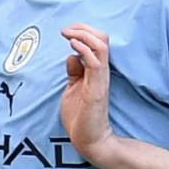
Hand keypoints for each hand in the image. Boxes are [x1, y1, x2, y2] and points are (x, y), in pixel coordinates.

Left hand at [60, 24, 114, 160]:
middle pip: (102, 38)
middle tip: (66, 30)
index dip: (84, 31)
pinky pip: (95, 63)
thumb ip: (74, 72)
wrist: (89, 139)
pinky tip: (73, 48)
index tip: (66, 31)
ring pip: (101, 46)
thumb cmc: (81, 116)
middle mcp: (101, 71)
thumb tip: (71, 56)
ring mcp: (100, 79)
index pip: (98, 41)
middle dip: (83, 28)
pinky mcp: (97, 89)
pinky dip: (84, 51)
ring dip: (83, 36)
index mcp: (96, 70)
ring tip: (68, 35)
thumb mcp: (73, 88)